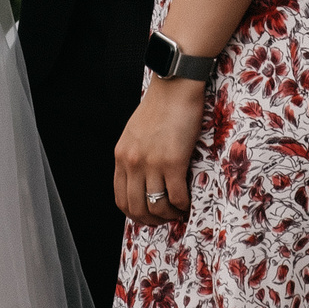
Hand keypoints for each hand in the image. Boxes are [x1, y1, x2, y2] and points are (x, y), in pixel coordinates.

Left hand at [113, 77, 205, 225]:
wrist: (175, 87)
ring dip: (168, 215)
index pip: (120, 198)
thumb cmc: (160, 106)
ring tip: (178, 212)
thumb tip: (142, 178)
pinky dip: (182, 206)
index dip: (134, 214)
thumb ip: (135, 155)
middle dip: (151, 220)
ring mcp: (151, 163)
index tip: (148, 216)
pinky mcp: (173, 161)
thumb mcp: (135, 133)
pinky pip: (175, 197)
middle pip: (136, 207)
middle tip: (166, 220)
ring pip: (156, 206)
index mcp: (121, 156)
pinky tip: (188, 203)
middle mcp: (132, 162)